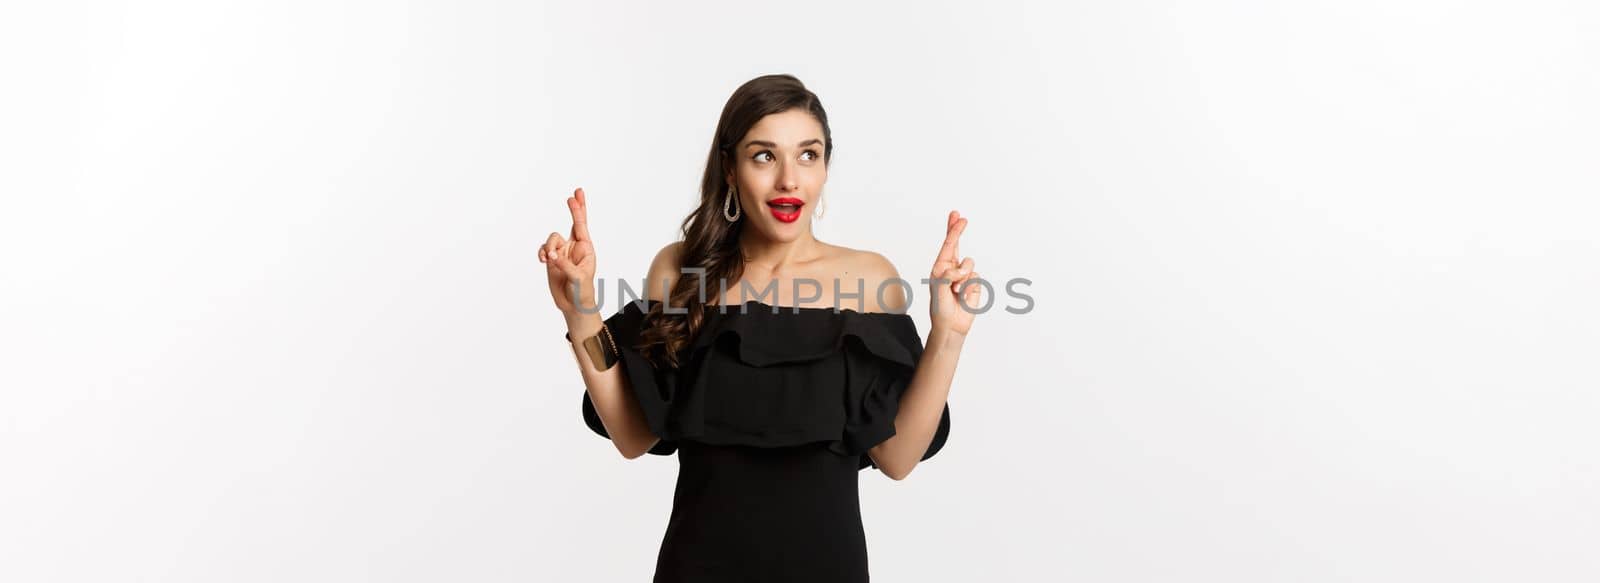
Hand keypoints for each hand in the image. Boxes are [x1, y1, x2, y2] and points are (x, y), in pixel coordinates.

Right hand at [538, 187, 597, 315]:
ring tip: (549, 259)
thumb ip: (566, 265)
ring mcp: (562, 252)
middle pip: (573, 223)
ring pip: (552, 239)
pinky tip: (543, 260)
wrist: (573, 304)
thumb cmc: (582, 291)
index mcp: (585, 249)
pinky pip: (543, 249)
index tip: (575, 197)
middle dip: (574, 209)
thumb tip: (552, 255)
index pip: (581, 226)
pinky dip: (541, 253)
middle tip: (574, 195)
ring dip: (549, 247)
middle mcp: (574, 247)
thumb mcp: (578, 278)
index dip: (578, 211)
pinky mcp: (551, 260)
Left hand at [928, 210, 980, 335]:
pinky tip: (962, 296)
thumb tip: (958, 268)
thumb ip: (947, 276)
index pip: (947, 246)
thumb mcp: (939, 291)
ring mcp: (963, 275)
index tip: (957, 216)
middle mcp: (951, 268)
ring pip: (969, 264)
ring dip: (962, 278)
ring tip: (955, 291)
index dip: (952, 230)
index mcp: (939, 268)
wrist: (952, 325)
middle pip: (957, 245)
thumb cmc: (940, 309)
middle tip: (962, 217)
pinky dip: (969, 287)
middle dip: (957, 230)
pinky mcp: (973, 283)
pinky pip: (975, 277)